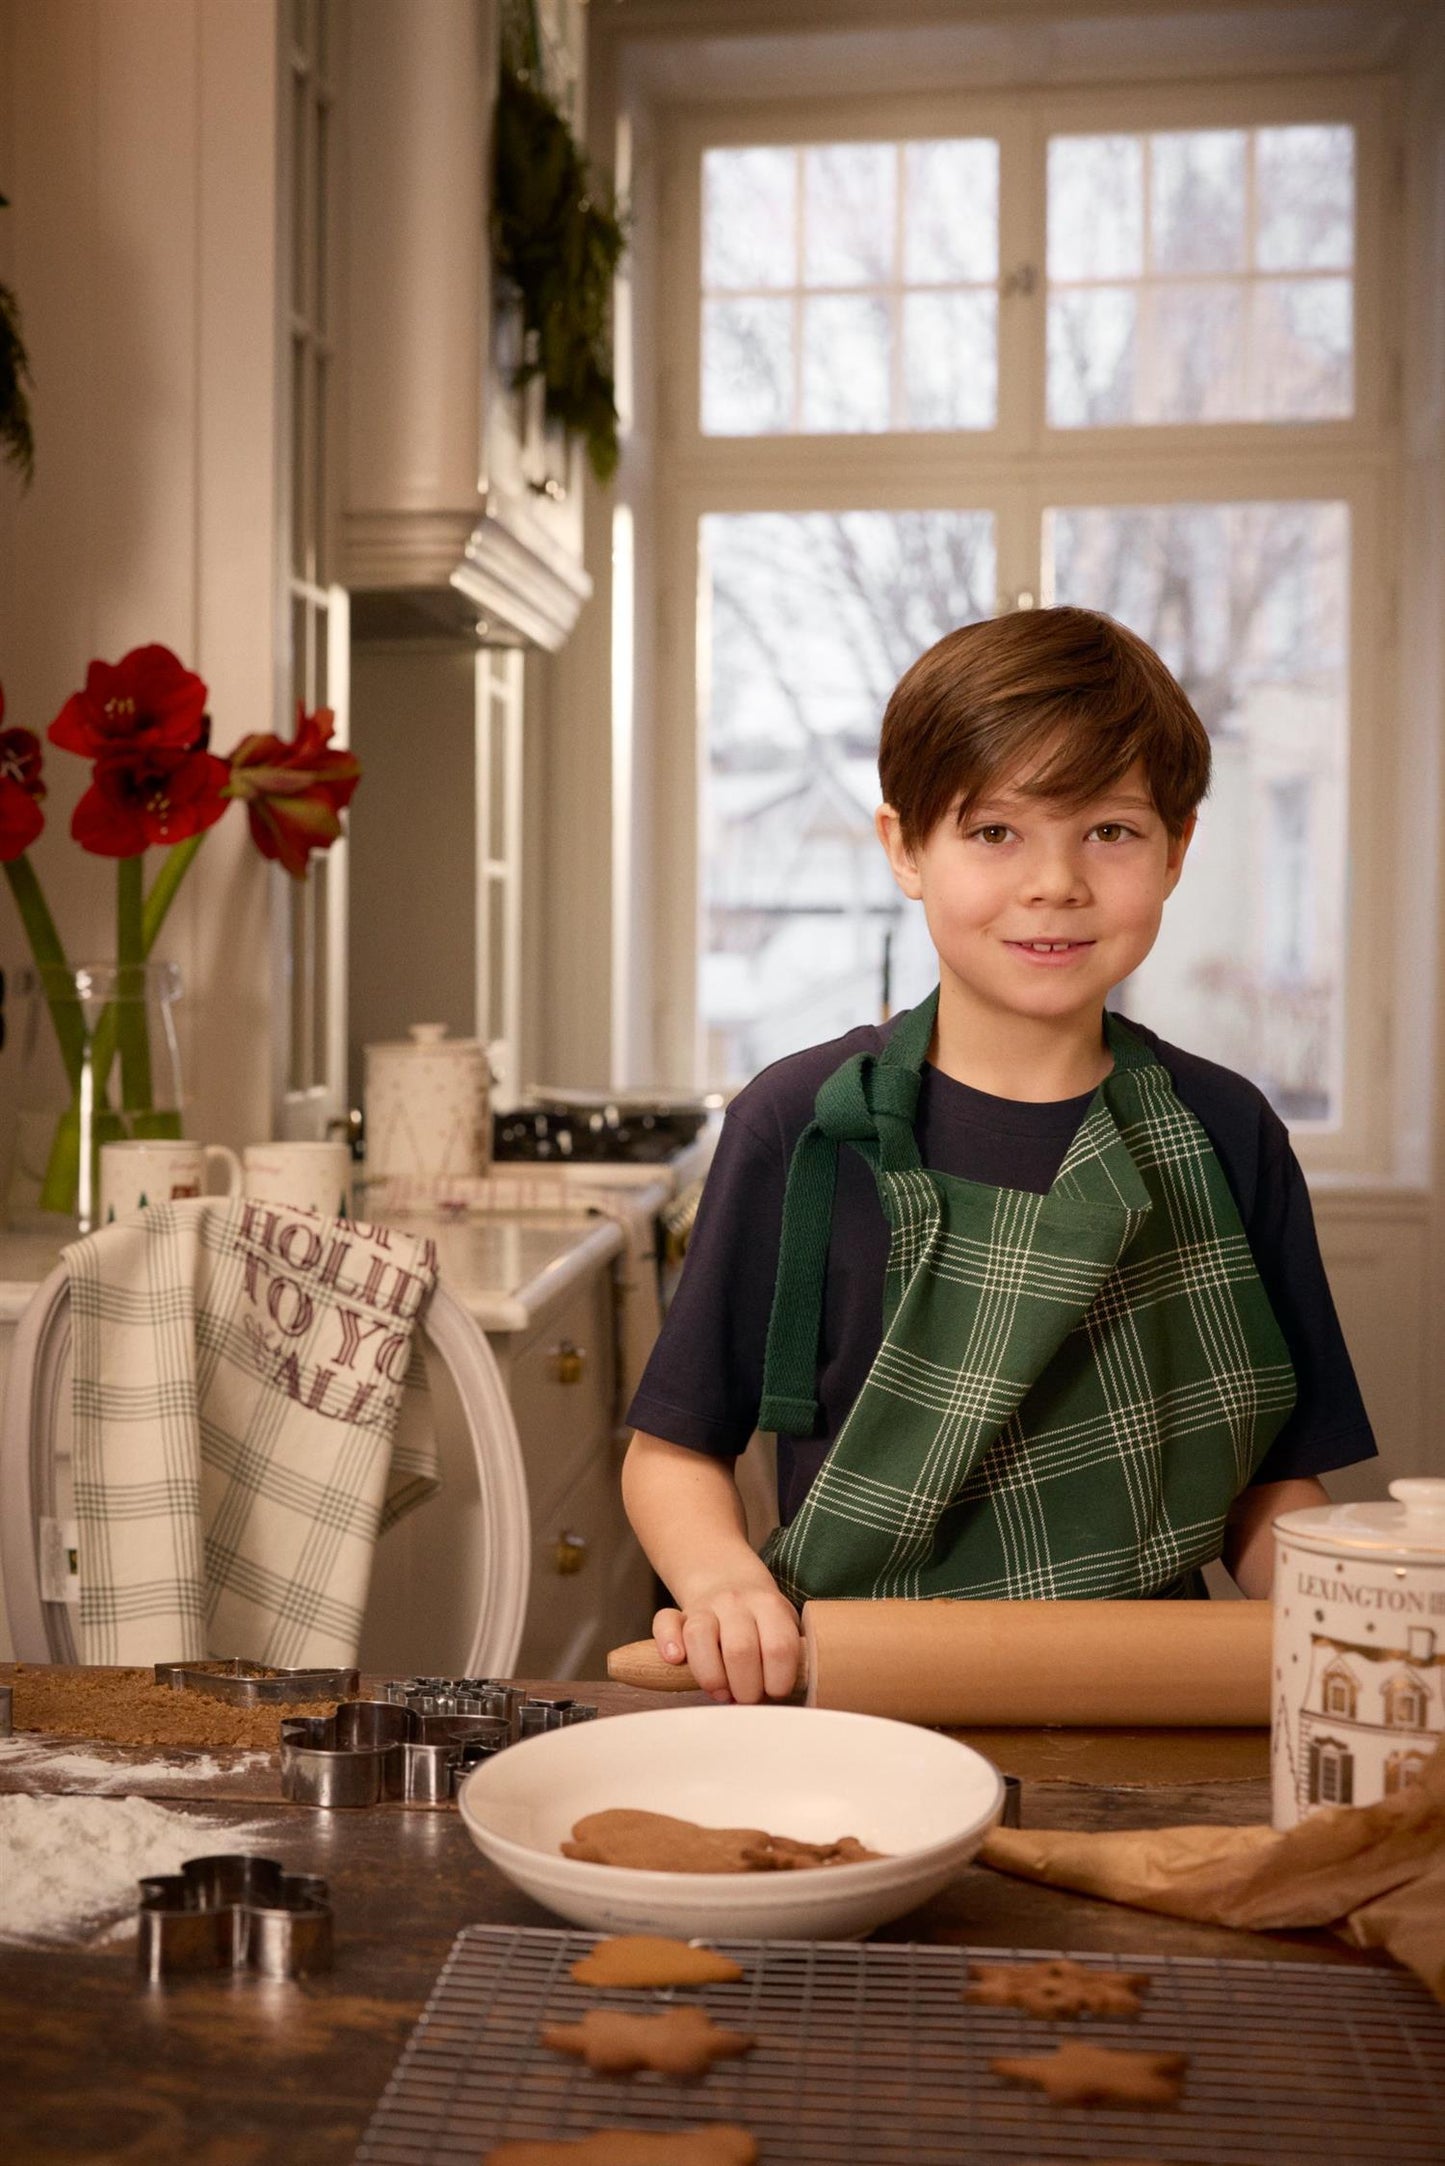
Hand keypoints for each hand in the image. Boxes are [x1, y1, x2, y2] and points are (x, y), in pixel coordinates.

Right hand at [652, 1581, 800, 1704]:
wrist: (726, 1577)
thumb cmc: (760, 1616)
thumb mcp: (782, 1623)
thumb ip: (786, 1652)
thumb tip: (787, 1697)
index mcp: (769, 1606)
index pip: (779, 1646)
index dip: (778, 1680)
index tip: (775, 1693)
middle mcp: (736, 1603)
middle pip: (740, 1648)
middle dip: (746, 1688)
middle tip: (748, 1698)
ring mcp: (704, 1607)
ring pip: (700, 1636)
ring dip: (711, 1676)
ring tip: (722, 1692)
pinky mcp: (677, 1615)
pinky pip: (665, 1622)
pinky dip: (668, 1642)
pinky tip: (677, 1660)